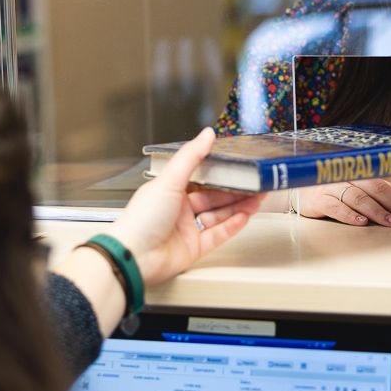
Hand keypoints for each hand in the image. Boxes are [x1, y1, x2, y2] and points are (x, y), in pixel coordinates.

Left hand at [111, 127, 261, 285]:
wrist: (134, 256)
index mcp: (169, 191)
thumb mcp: (169, 180)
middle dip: (235, 192)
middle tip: (256, 185)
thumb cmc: (142, 218)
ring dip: (238, 207)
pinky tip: (245, 216)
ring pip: (218, 216)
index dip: (220, 174)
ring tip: (257, 199)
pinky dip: (232, 226)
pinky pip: (218, 235)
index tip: (239, 167)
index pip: (200, 179)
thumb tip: (206, 134)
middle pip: (213, 198)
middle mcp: (178, 210)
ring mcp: (187, 230)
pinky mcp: (194, 248)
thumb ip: (191, 156)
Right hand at [296, 178, 390, 226]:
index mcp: (365, 173)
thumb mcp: (361, 190)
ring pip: (359, 197)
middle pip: (378, 188)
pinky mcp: (319, 198)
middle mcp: (351, 176)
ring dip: (377, 210)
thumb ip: (384, 194)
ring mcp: (334, 186)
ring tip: (390, 222)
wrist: (301, 191)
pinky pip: (336, 205)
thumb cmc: (336, 191)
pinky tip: (361, 222)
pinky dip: (349, 214)